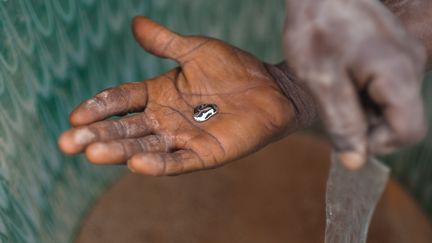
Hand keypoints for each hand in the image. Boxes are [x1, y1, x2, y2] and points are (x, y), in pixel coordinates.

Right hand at [58, 16, 297, 175]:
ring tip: (93, 152)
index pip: (122, 100)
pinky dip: (158, 163)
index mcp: (159, 94)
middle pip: (126, 127)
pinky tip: (136, 163)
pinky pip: (178, 161)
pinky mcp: (205, 154)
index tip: (75, 116)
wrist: (272, 87)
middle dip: (98, 134)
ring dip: (119, 150)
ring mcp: (184, 138)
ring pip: (145, 145)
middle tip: (68, 143)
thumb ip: (165, 42)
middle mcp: (166, 119)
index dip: (99, 107)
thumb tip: (135, 23)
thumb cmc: (235, 68)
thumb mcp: (196, 50)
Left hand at [283, 0, 426, 168]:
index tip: (344, 133)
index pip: (408, 131)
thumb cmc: (316, 27)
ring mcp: (403, 55)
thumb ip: (342, 123)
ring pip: (390, 102)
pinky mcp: (392, 50)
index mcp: (397, 74)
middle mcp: (410, 64)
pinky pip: (384, 84)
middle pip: (399, 118)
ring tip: (333, 83)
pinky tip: (339, 74)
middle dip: (365, 122)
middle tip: (333, 102)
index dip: (376, 143)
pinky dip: (361, 89)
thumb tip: (355, 162)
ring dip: (360, 105)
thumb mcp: (321, 81)